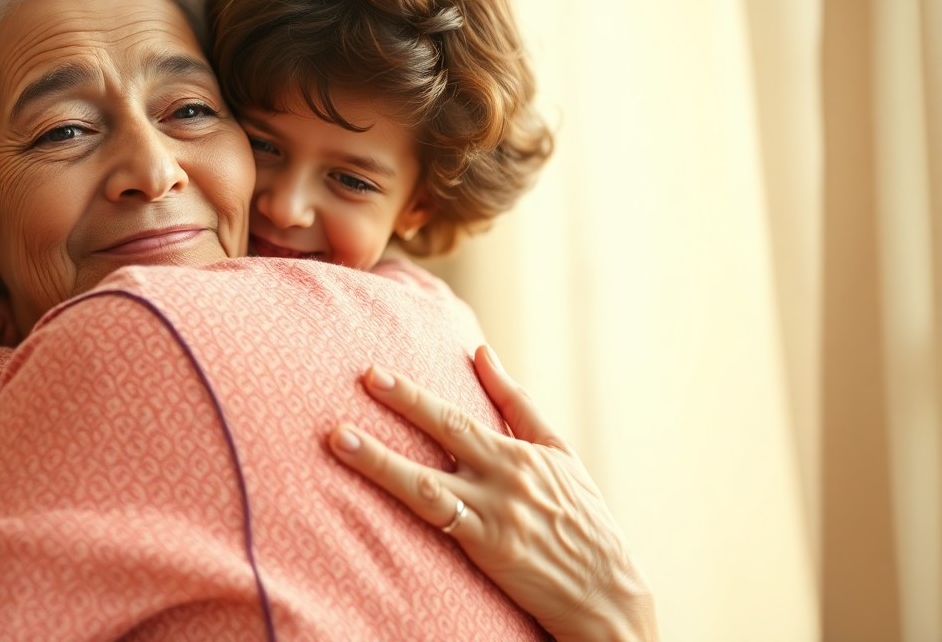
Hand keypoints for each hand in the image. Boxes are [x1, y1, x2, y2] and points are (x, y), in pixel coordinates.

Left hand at [327, 346, 657, 641]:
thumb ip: (517, 404)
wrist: (606, 593)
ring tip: (340, 439)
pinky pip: (438, 520)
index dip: (417, 394)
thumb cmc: (580, 518)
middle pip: (448, 431)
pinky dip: (407, 497)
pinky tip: (375, 485)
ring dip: (380, 459)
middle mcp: (508, 475)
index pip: (462, 413)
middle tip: (364, 376)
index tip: (376, 373)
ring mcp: (495, 512)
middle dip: (403, 401)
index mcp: (522, 451)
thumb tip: (481, 353)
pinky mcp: (489, 547)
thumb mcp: (559, 454)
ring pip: (428, 481)